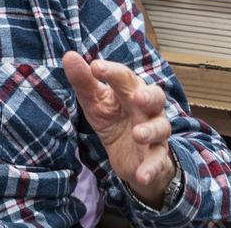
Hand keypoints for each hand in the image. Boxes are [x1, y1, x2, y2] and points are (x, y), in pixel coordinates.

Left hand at [62, 52, 176, 208]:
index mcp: (131, 91)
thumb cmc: (113, 119)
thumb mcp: (95, 102)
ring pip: (161, 128)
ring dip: (150, 131)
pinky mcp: (156, 156)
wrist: (130, 155)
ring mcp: (155, 132)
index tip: (95, 67)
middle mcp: (147, 109)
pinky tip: (142, 174)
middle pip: (155, 97)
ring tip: (137, 134)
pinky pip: (158, 161)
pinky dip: (152, 168)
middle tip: (137, 97)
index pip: (125, 77)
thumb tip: (69, 55)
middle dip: (148, 96)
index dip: (112, 72)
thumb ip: (84, 81)